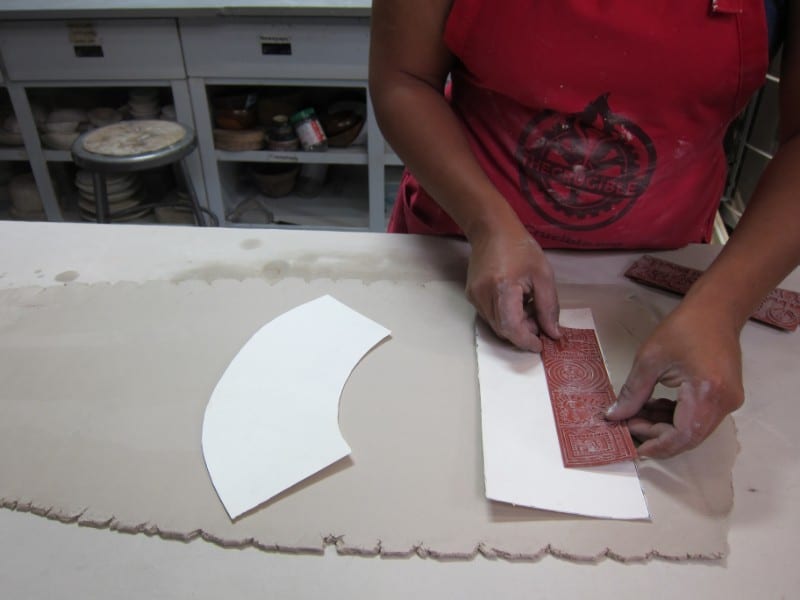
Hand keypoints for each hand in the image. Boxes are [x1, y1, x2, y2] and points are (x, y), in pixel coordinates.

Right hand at [466, 228, 560, 350]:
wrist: (492, 230)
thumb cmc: (521, 248)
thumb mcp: (543, 275)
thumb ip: (548, 307)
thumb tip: (552, 334)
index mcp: (502, 287)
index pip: (511, 327)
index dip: (526, 341)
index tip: (541, 345)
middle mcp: (483, 295)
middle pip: (503, 330)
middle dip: (523, 333)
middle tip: (539, 321)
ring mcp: (474, 296)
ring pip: (495, 325)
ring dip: (514, 325)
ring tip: (528, 307)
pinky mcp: (471, 296)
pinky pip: (489, 316)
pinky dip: (505, 317)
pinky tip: (515, 302)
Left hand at [605, 304, 744, 456]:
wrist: (716, 310)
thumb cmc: (684, 327)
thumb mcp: (650, 359)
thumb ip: (632, 392)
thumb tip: (614, 416)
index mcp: (708, 393)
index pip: (682, 435)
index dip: (656, 445)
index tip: (633, 445)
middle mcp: (724, 403)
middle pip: (688, 436)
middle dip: (657, 435)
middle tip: (628, 423)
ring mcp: (728, 402)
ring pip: (693, 429)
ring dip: (664, 426)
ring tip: (637, 413)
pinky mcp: (725, 398)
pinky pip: (698, 418)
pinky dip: (675, 417)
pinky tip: (655, 405)